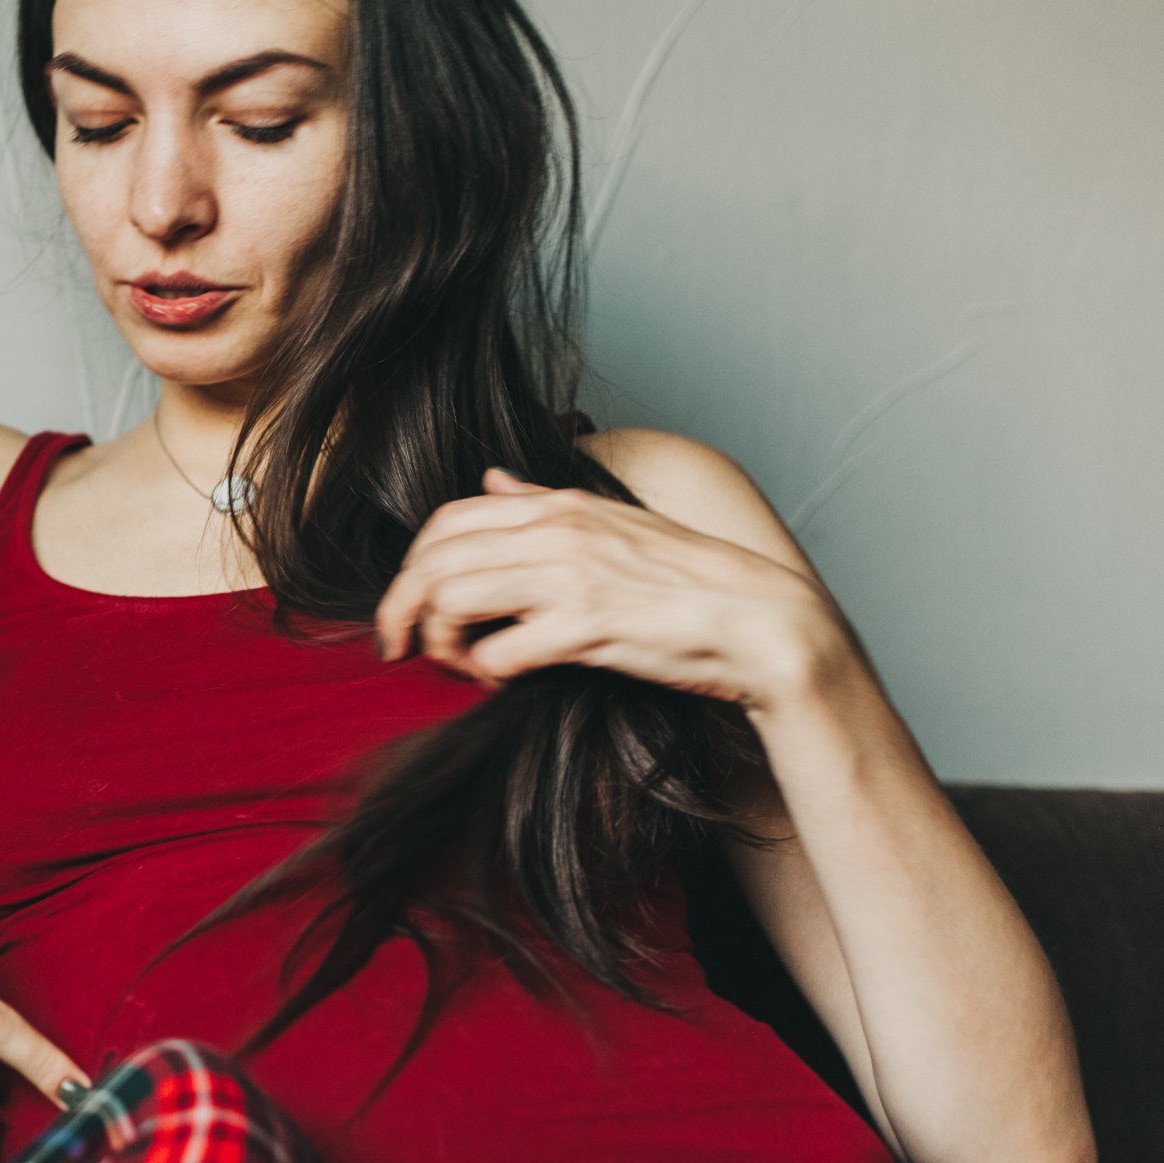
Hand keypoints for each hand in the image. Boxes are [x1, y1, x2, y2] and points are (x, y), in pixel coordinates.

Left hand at [373, 468, 848, 712]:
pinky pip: (497, 654)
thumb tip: (492, 480)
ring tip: (461, 665)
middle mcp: (556, 533)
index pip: (444, 522)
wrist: (761, 623)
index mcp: (557, 507)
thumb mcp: (613, 522)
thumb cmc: (687, 582)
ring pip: (450, 602)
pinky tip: (504, 683)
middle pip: (433, 562)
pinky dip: (486, 676)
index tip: (407, 608)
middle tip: (402, 648)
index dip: (409, 569)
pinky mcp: (587, 629)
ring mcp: (570, 579)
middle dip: (401, 610)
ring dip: (441, 643)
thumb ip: (543, 502)